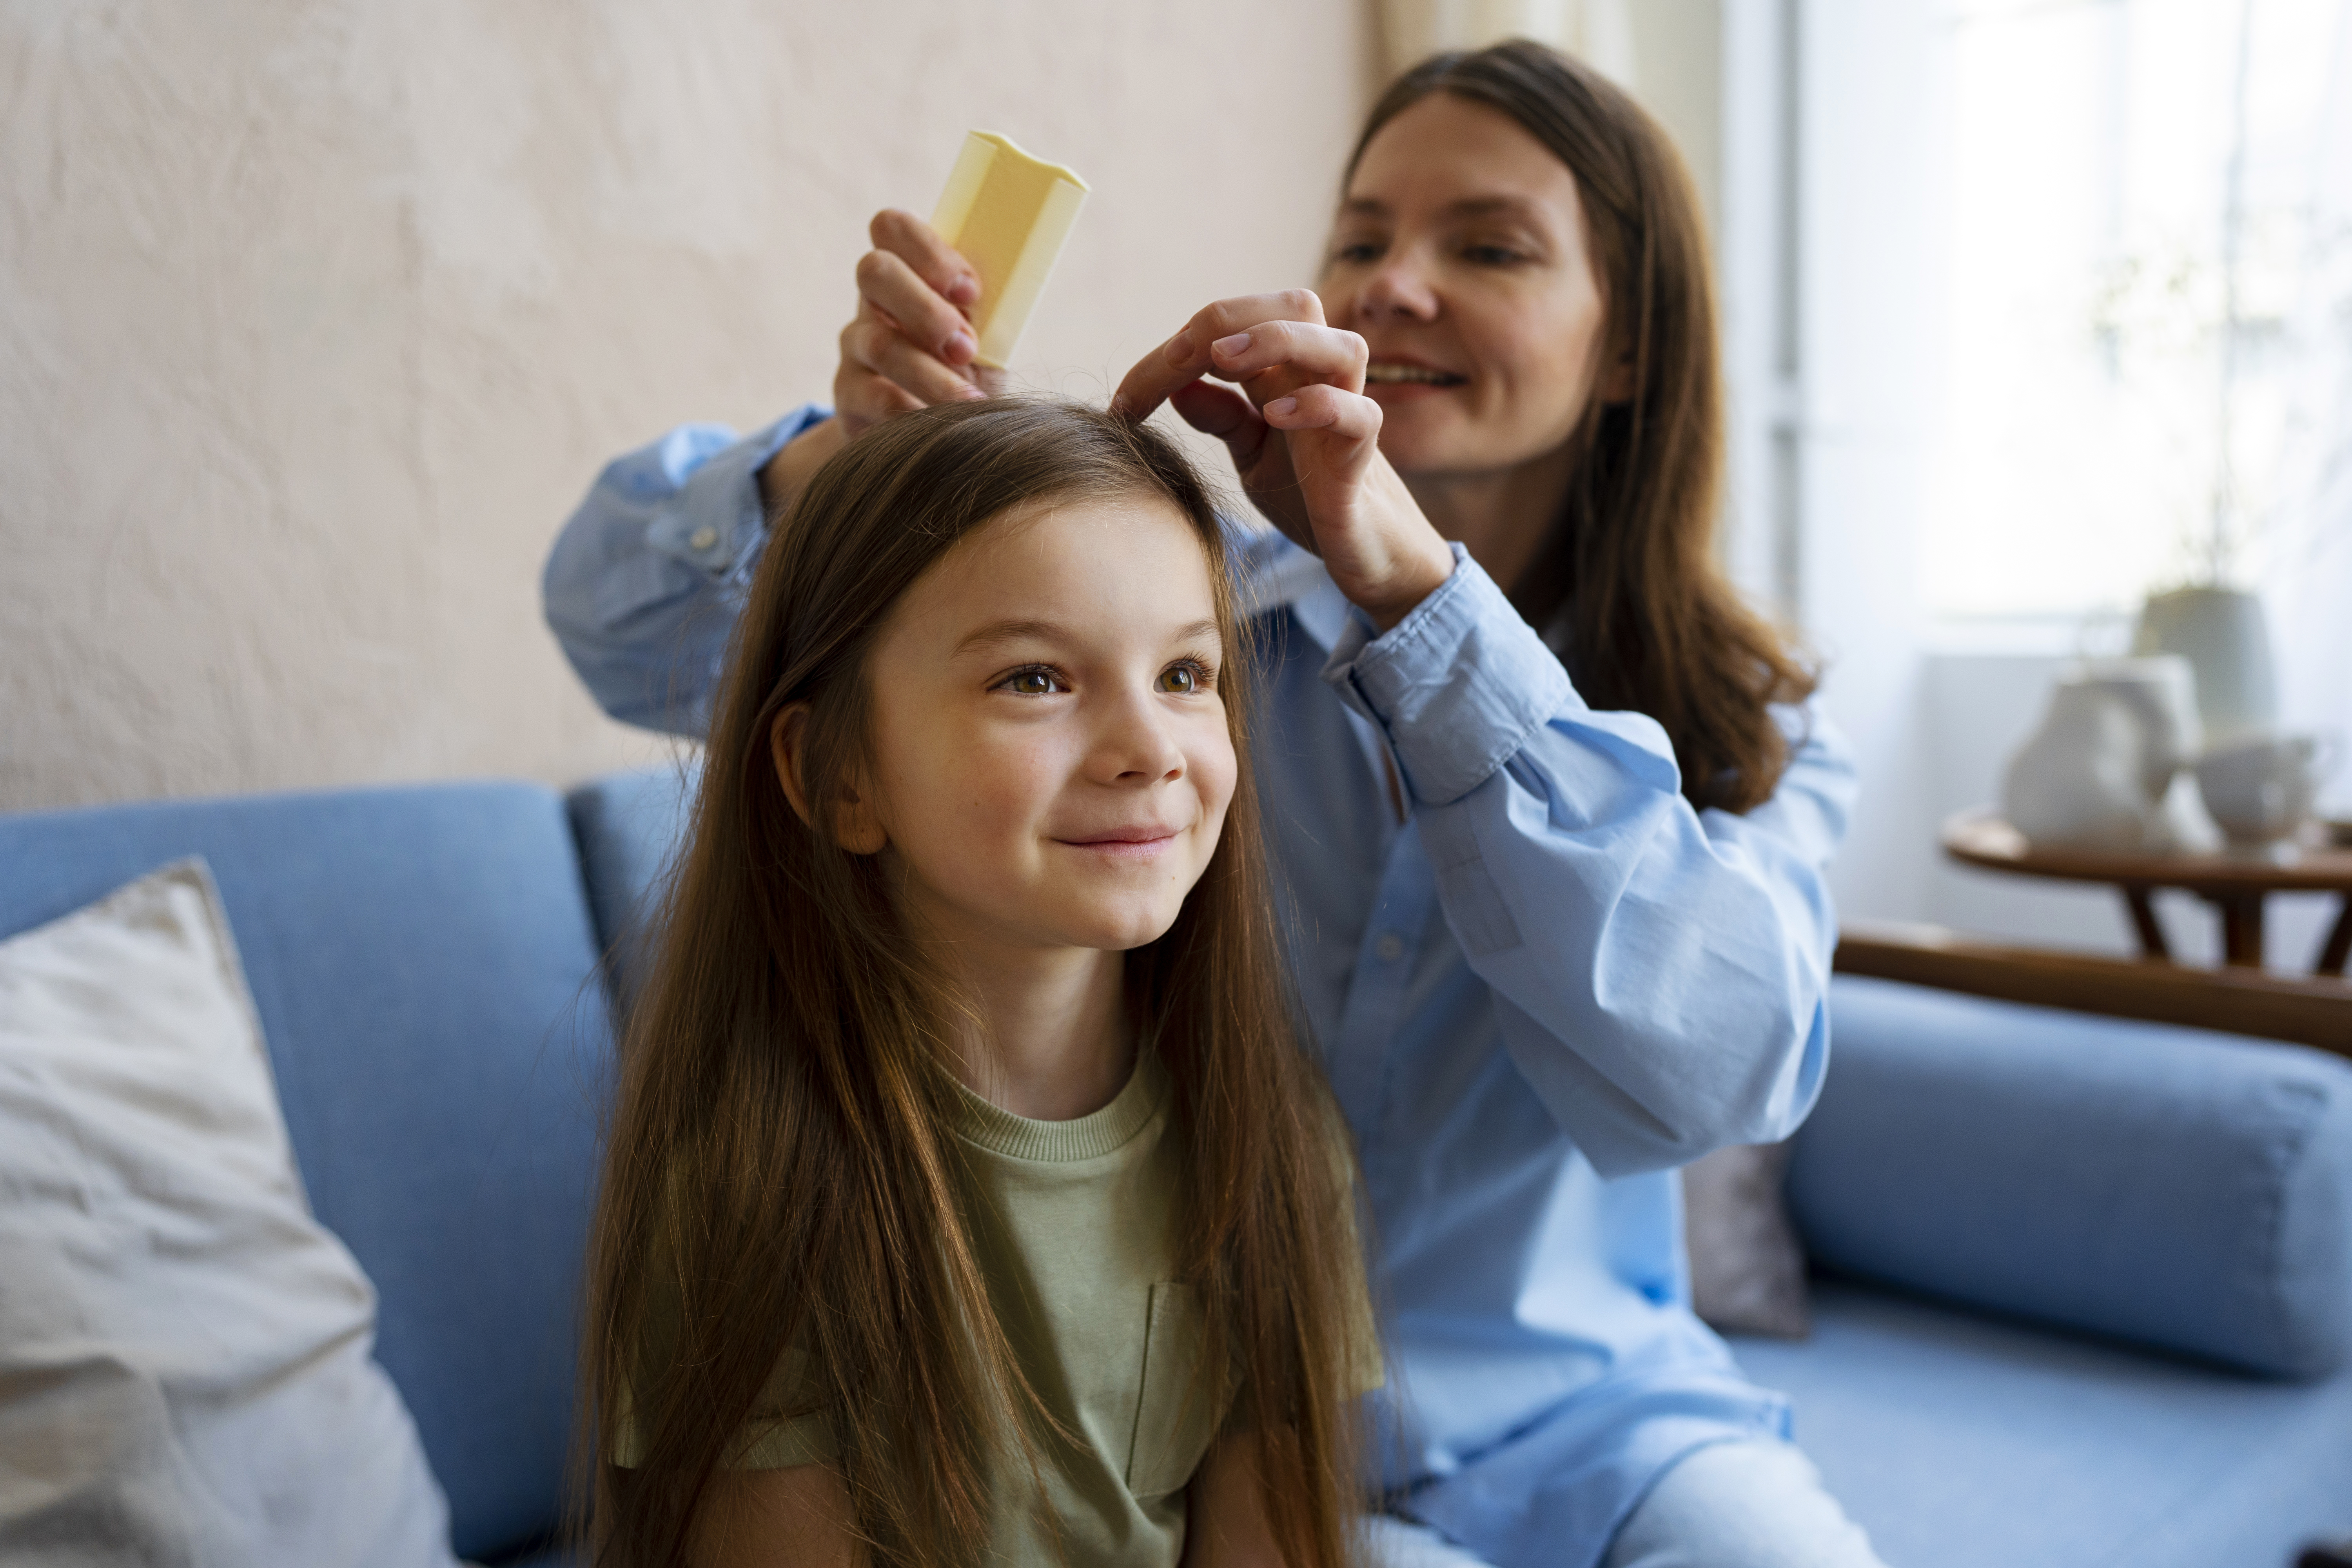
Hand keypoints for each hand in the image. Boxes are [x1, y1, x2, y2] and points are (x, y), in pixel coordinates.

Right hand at [760, 209, 1005, 515]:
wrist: (933, 431)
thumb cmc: (970, 370)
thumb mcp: (986, 334)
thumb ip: (990, 309)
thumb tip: (1018, 294)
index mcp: (909, 272)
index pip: (893, 228)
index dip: (929, 253)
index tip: (971, 293)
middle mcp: (874, 302)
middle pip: (875, 271)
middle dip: (925, 308)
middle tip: (966, 349)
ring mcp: (855, 347)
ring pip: (877, 342)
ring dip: (929, 372)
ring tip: (968, 402)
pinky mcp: (848, 394)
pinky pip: (871, 397)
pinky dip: (911, 412)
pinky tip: (938, 424)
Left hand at [1111, 292, 1452, 630]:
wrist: (1360, 552)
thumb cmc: (1308, 494)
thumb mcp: (1251, 453)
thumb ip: (1221, 417)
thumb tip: (1177, 387)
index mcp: (1287, 374)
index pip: (1235, 328)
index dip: (1175, 350)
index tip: (1125, 401)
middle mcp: (1321, 381)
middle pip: (1297, 306)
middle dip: (1233, 317)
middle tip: (1178, 358)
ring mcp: (1348, 415)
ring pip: (1342, 345)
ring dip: (1280, 341)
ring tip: (1227, 360)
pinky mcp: (1363, 459)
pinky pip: (1360, 415)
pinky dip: (1321, 405)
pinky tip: (1277, 416)